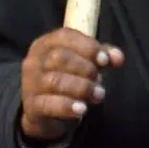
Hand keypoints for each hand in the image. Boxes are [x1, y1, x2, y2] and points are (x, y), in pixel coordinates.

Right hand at [19, 27, 124, 141]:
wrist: (41, 111)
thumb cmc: (65, 79)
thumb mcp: (83, 63)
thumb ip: (101, 56)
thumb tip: (118, 57)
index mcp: (45, 44)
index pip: (64, 36)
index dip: (87, 46)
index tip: (104, 59)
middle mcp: (34, 60)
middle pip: (60, 58)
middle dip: (85, 68)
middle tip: (100, 80)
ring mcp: (30, 83)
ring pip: (55, 81)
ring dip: (82, 88)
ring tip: (98, 95)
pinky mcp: (31, 106)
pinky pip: (48, 104)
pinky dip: (67, 106)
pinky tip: (82, 109)